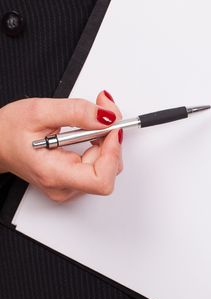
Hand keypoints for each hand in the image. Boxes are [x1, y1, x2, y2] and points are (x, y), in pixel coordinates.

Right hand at [0, 90, 122, 201]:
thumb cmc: (7, 131)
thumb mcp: (40, 111)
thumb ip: (77, 112)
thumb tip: (107, 117)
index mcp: (54, 174)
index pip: (101, 180)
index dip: (113, 152)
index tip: (112, 128)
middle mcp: (65, 187)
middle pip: (109, 171)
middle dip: (111, 140)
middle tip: (103, 115)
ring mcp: (70, 186)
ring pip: (108, 168)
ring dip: (107, 142)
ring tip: (91, 123)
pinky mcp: (74, 180)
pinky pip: (100, 165)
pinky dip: (102, 146)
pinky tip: (90, 133)